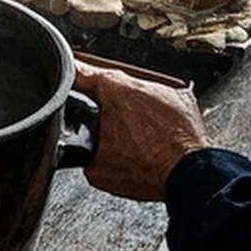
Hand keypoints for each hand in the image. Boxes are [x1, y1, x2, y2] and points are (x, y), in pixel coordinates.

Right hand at [73, 60, 211, 201]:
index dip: (67, 77)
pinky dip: (154, 118)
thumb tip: (82, 152)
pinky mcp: (182, 102)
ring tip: (131, 137)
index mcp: (114, 91)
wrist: (189, 177)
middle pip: (111, 84)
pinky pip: (160, 105)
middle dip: (103, 102)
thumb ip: (83, 151)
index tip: (62, 77)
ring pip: (137, 94)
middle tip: (101, 125)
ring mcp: (164, 91)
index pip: (80, 73)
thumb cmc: (149, 169)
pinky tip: (152, 139)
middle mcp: (140, 83)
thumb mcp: (97, 169)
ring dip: (131, 110)